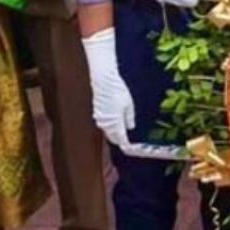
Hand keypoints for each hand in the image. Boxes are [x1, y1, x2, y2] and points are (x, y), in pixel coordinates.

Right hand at [82, 28, 136, 149]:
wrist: (103, 81)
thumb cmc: (118, 91)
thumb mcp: (129, 104)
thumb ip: (129, 118)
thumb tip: (130, 127)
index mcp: (116, 123)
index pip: (121, 140)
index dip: (127, 146)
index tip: (131, 148)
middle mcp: (106, 124)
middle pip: (113, 137)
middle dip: (120, 140)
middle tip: (129, 140)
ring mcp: (100, 119)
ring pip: (108, 131)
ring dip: (115, 132)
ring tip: (124, 130)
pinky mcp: (97, 113)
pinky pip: (104, 124)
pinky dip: (110, 125)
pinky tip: (116, 120)